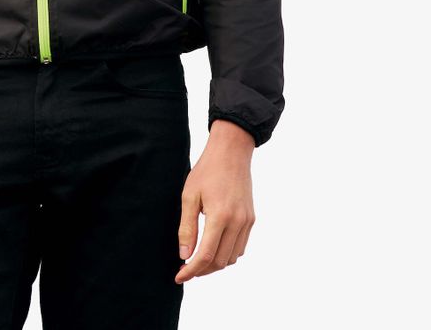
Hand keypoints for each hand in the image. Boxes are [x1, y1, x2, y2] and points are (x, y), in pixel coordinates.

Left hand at [175, 119, 256, 282]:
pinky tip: (214, 248)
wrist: (231, 153)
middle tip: (185, 268)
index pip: (206, 255)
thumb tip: (184, 255)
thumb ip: (187, 227)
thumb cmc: (206, 171)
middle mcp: (237, 223)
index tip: (178, 276)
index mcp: (220, 216)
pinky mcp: (251, 219)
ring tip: (197, 259)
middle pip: (220, 261)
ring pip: (232, 257)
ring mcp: (247, 222)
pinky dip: (227, 253)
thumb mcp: (189, 196)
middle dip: (202, 270)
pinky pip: (240, 247)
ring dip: (215, 264)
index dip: (191, 270)